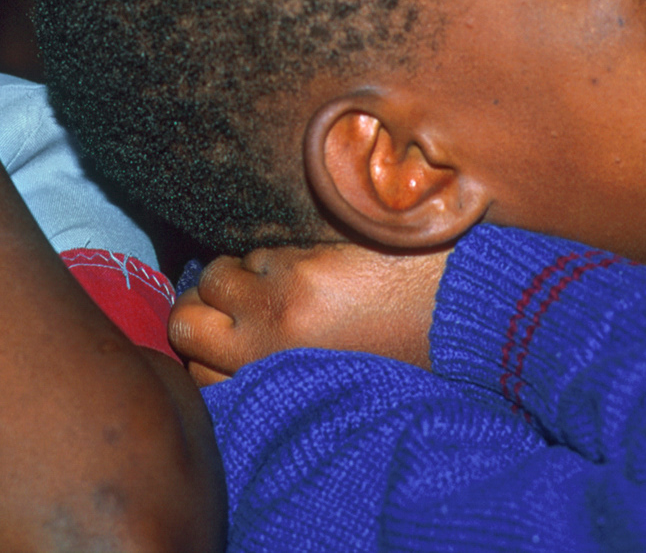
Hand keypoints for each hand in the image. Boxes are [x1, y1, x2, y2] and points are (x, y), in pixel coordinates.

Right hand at [170, 241, 448, 385]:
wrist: (462, 316)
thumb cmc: (401, 347)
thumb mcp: (332, 376)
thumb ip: (276, 365)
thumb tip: (222, 341)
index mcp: (281, 389)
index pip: (196, 373)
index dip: (204, 348)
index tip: (226, 334)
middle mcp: (268, 359)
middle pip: (184, 324)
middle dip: (199, 306)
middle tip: (234, 300)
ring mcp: (278, 314)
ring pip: (216, 278)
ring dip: (242, 274)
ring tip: (285, 280)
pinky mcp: (300, 275)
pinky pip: (259, 256)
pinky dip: (278, 256)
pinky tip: (315, 266)